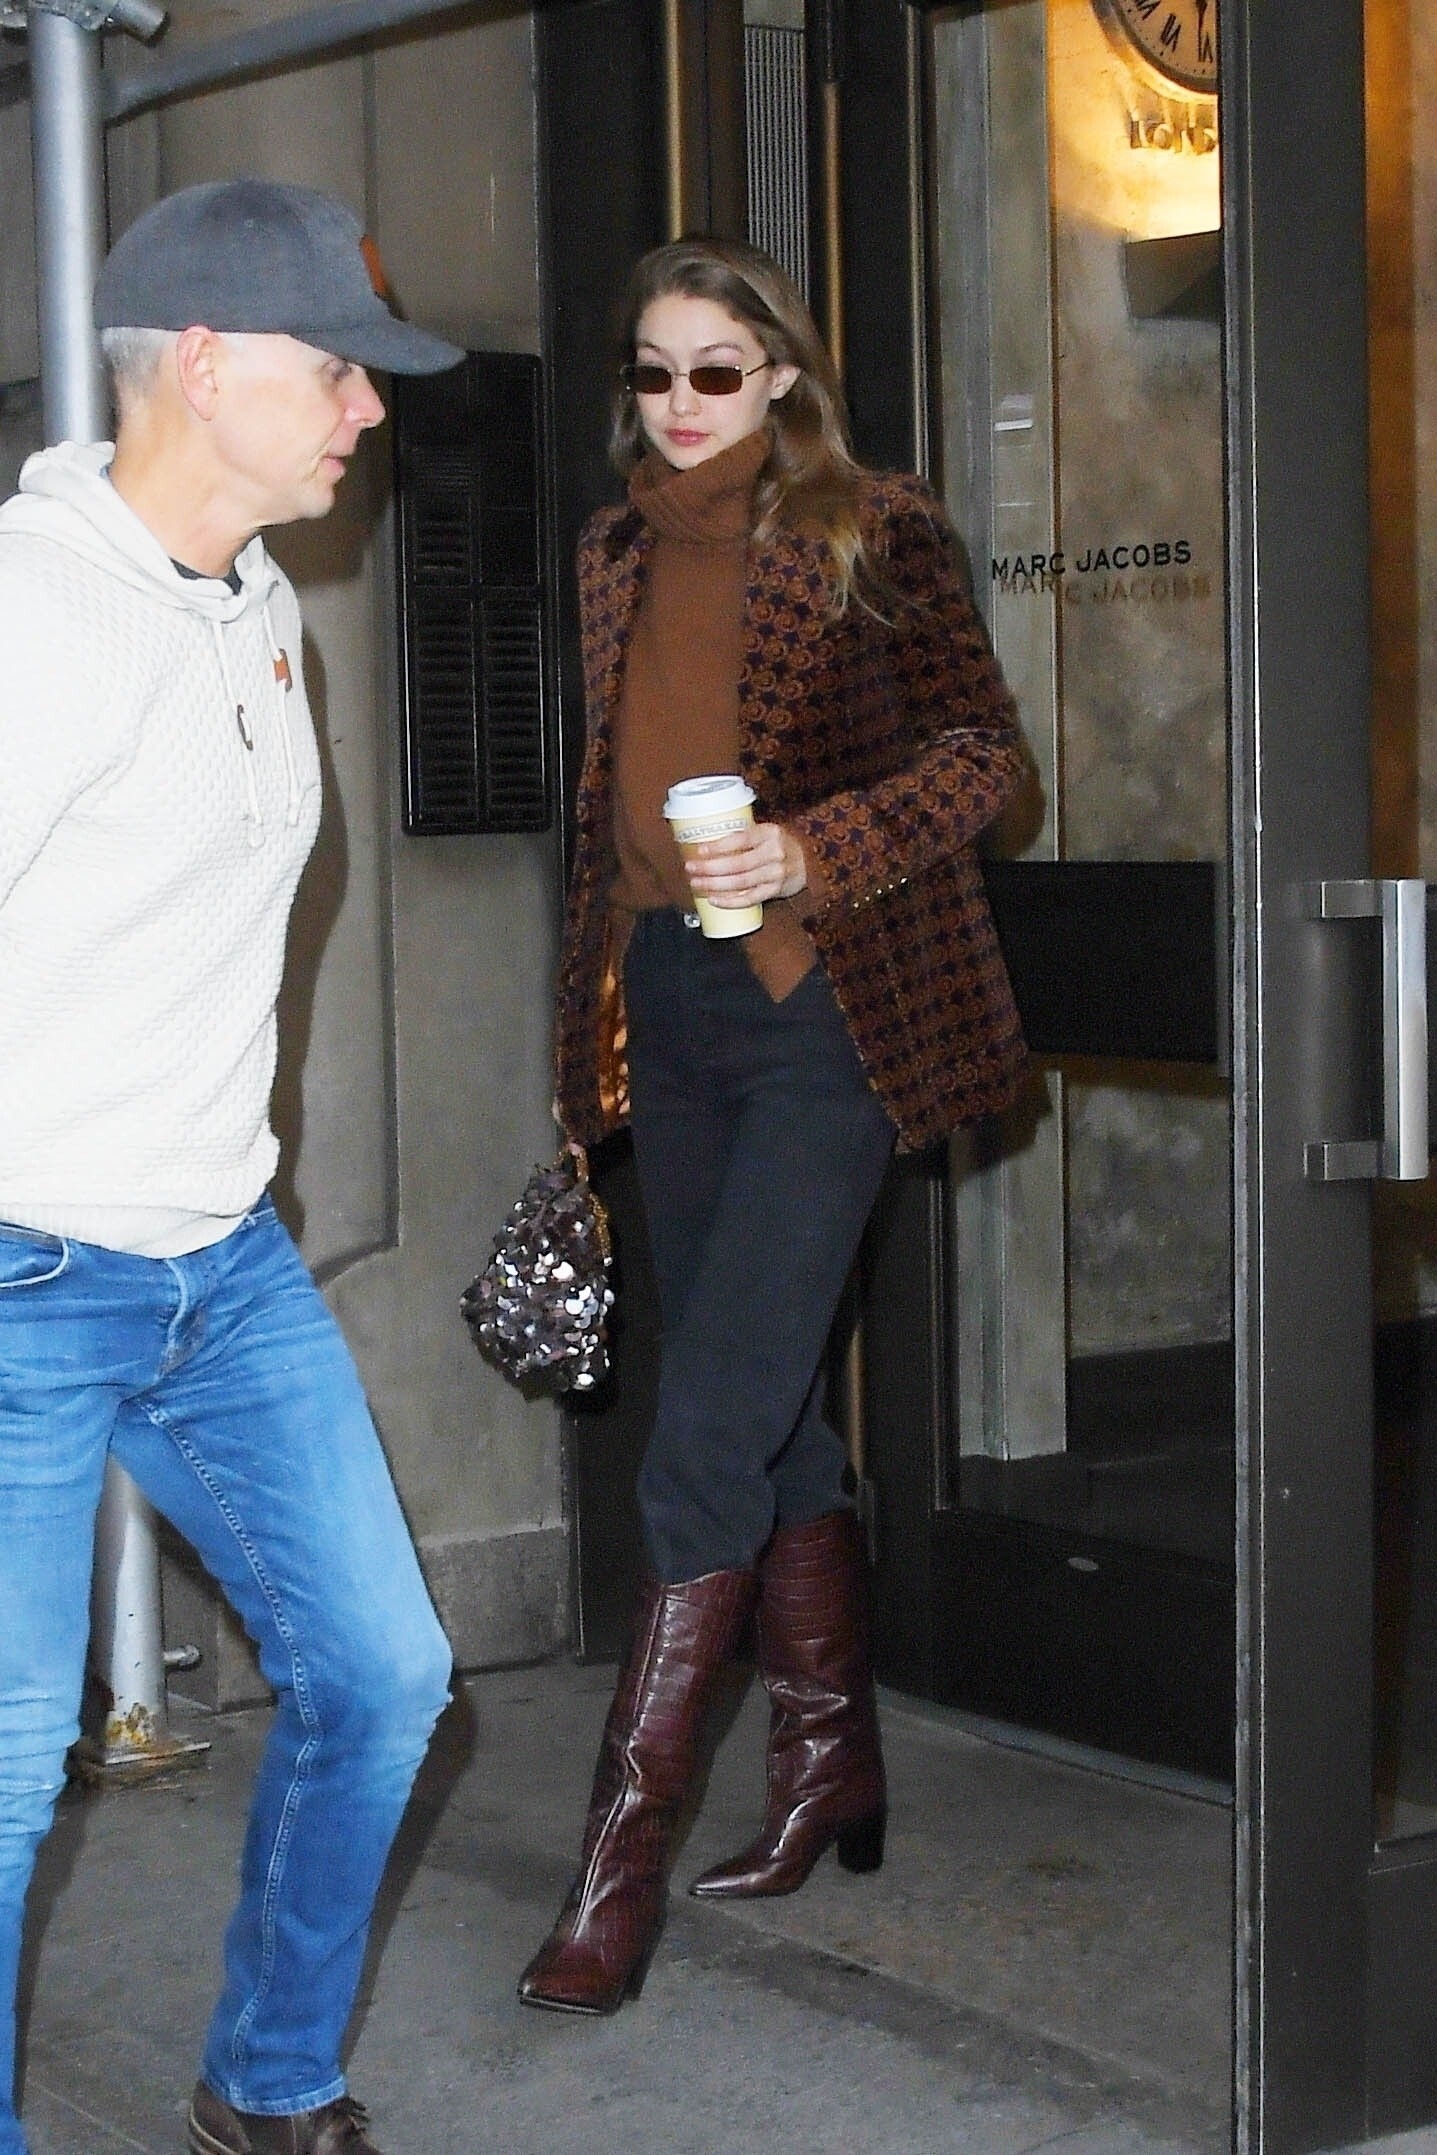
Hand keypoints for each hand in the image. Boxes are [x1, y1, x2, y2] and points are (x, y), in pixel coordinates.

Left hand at [683, 821, 807, 906]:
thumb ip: (744, 836)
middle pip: (737, 863)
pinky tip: (715, 900)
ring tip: (697, 883)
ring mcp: (776, 874)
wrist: (809, 861)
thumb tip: (707, 841)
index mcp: (770, 833)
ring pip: (740, 882)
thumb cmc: (779, 845)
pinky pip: (750, 899)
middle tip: (691, 868)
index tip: (700, 850)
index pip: (741, 839)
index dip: (719, 846)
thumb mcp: (767, 832)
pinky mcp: (775, 890)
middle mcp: (774, 853)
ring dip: (715, 885)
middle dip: (710, 867)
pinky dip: (730, 901)